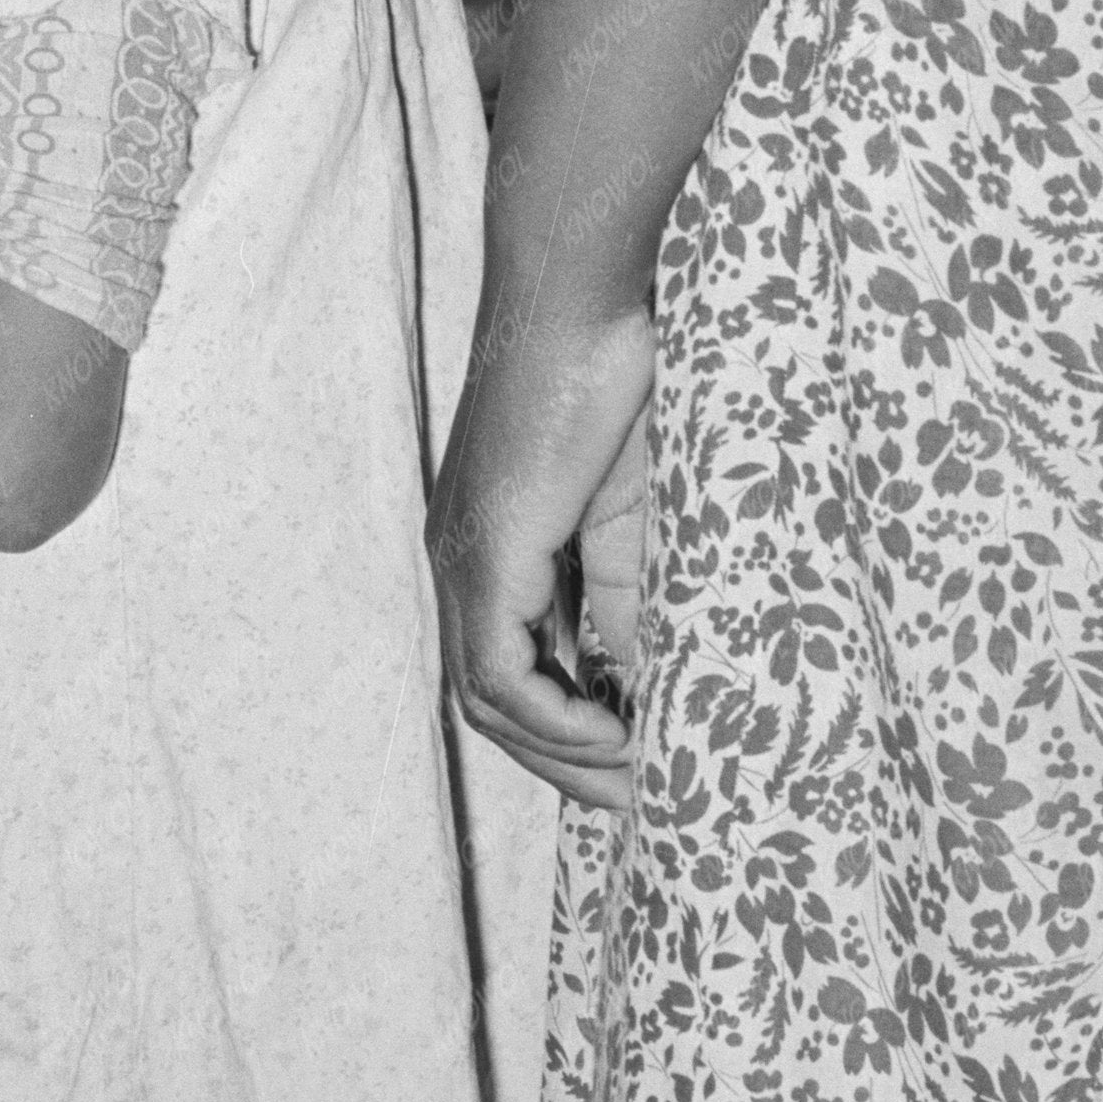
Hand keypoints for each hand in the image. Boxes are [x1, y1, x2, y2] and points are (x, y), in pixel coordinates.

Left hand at [429, 296, 655, 812]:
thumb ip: (625, 593)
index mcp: (494, 550)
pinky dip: (550, 718)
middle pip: (491, 701)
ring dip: (561, 754)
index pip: (511, 669)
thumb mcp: (631, 515)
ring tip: (633, 778)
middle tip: (637, 802)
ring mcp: (464, 556)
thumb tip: (640, 676)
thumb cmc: (617, 379)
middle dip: (564, 763)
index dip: (566, 732)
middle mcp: (461, 561)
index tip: (635, 766)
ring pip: (487, 699)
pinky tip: (611, 733)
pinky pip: (497, 670)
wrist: (588, 299)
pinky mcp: (485, 549)